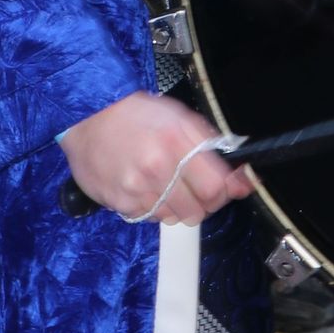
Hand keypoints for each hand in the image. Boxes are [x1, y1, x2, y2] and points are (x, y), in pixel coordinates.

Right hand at [59, 93, 252, 224]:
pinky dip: (150, 206)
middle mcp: (156, 168)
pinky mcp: (119, 202)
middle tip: (190, 184)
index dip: (223, 192)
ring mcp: (136, 188)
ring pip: (173, 218)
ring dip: (174, 205)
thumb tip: (244, 179)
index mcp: (176, 142)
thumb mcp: (181, 117)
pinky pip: (148, 218)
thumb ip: (214, 147)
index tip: (221, 188)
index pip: (216, 189)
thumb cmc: (138, 114)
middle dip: (200, 201)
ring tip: (162, 181)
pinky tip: (142, 184)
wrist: (89, 115)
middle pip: (197, 211)